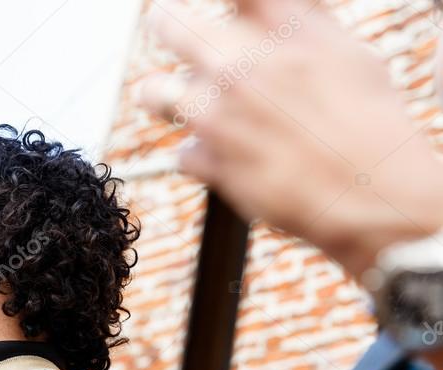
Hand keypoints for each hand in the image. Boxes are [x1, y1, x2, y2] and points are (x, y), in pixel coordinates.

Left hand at [140, 0, 442, 278]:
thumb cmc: (369, 122)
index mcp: (281, 28)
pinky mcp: (208, 161)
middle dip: (166, 25)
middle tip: (166, 28)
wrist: (373, 193)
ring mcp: (217, 114)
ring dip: (161, 96)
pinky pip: (181, 152)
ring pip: (153, 91)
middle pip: (168, 22)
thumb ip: (300, 26)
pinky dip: (199, 156)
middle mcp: (240, 64)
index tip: (203, 4)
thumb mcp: (348, 54)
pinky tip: (226, 158)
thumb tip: (272, 13)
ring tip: (172, 101)